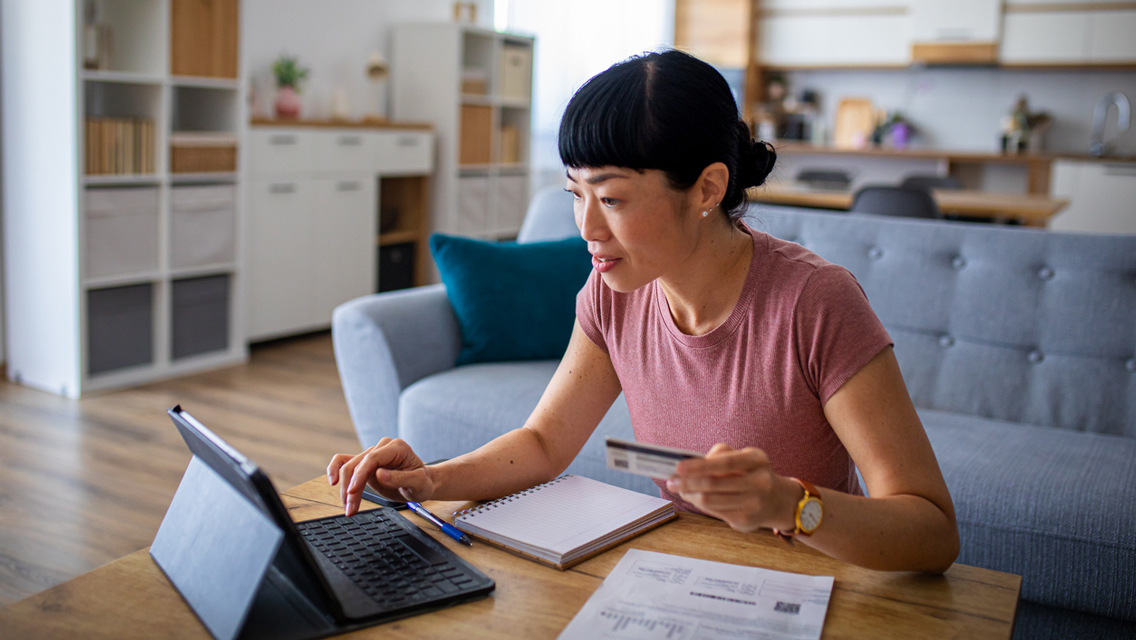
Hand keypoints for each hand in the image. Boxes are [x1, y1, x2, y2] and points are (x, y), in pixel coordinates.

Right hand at [327, 438, 435, 516]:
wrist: (423, 484)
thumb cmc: (422, 482)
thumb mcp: (418, 483)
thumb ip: (401, 478)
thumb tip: (379, 474)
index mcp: (396, 448)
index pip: (372, 458)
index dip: (359, 475)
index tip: (352, 491)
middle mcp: (382, 448)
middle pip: (358, 465)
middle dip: (351, 488)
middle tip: (350, 509)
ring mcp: (372, 454)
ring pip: (349, 467)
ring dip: (345, 489)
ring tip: (348, 508)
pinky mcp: (365, 463)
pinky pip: (344, 461)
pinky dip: (335, 470)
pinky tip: (332, 482)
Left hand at [665, 443, 798, 532]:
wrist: (777, 500)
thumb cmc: (751, 473)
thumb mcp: (743, 456)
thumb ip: (719, 454)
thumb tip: (690, 466)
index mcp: (757, 460)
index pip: (724, 462)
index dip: (699, 465)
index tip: (678, 467)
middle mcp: (760, 482)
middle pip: (714, 484)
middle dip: (687, 482)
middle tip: (671, 481)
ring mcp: (754, 504)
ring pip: (711, 501)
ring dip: (690, 495)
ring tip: (679, 489)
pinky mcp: (746, 521)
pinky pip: (714, 512)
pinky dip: (700, 504)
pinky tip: (694, 498)